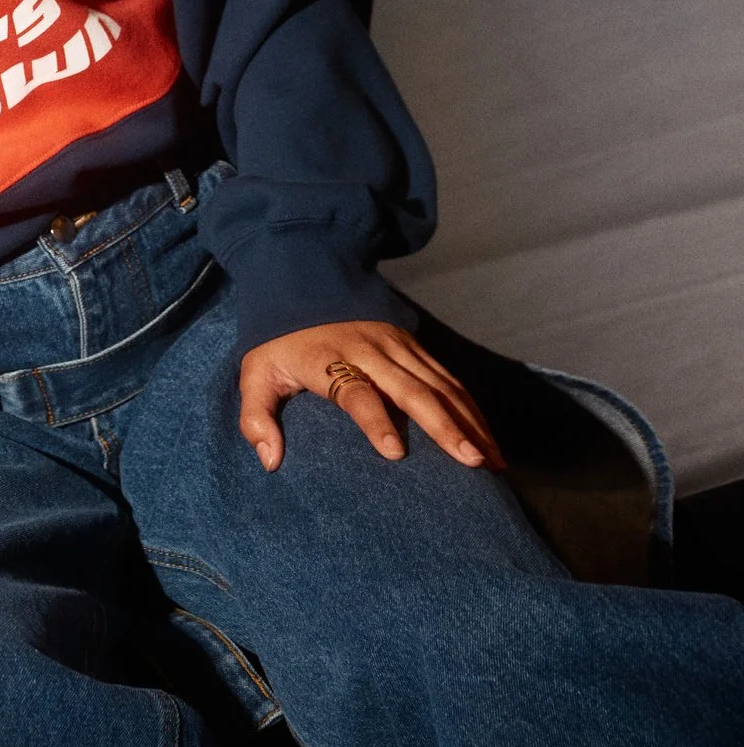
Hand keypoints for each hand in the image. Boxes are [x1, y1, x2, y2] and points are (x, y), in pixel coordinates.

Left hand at [238, 320, 503, 472]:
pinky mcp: (414, 346)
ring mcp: (398, 346)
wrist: (304, 283)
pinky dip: (472, 409)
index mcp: (328, 361)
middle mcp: (369, 352)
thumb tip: (270, 461)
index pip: (356, 393)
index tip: (395, 453)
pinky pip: (449, 379)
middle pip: (413, 390)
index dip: (375, 421)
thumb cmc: (279, 342)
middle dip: (445, 428)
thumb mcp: (255, 374)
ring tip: (491, 461)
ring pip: (442, 386)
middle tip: (471, 463)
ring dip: (470, 422)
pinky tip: (487, 439)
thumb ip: (256, 417)